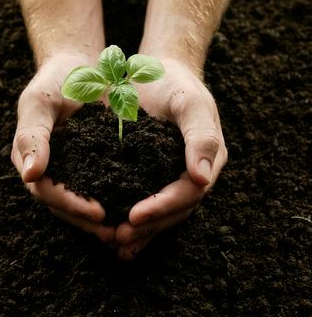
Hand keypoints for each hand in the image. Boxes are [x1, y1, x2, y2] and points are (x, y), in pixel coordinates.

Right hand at [11, 51, 114, 243]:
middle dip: (89, 222)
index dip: (70, 204)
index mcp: (30, 159)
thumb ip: (33, 136)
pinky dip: (117, 203)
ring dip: (103, 222)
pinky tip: (138, 211)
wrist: (82, 66)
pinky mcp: (93, 167)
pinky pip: (103, 190)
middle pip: (64, 207)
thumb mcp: (41, 102)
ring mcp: (70, 171)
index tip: (98, 211)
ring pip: (83, 204)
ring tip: (130, 231)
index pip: (46, 191)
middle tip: (118, 234)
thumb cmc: (56, 79)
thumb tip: (30, 176)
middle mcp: (48, 171)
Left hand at [115, 56, 227, 259]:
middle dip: (147, 226)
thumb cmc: (175, 83)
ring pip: (159, 213)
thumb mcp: (190, 102)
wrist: (154, 73)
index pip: (188, 192)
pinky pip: (142, 202)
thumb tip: (202, 179)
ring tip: (113, 243)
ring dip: (138, 231)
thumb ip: (201, 137)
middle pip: (174, 211)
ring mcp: (171, 177)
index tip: (134, 216)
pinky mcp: (149, 176)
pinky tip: (108, 234)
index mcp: (207, 159)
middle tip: (118, 238)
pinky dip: (129, 220)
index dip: (162, 206)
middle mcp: (192, 174)